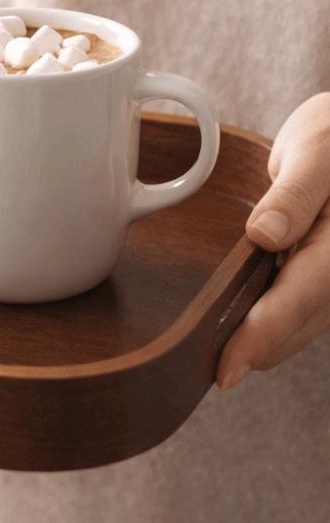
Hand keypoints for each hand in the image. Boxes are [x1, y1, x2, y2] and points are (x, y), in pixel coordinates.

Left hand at [217, 93, 329, 388]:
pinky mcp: (328, 270)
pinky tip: (242, 327)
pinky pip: (304, 306)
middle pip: (300, 322)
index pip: (299, 297)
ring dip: (265, 340)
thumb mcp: (316, 150)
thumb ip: (293, 194)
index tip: (226, 369)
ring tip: (218, 359)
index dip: (261, 336)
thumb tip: (264, 236)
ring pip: (303, 322)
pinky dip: (275, 321)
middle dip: (256, 349)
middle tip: (204, 372)